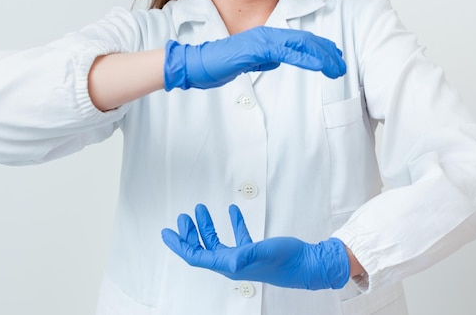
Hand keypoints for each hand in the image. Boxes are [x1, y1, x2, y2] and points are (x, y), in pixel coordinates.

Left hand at [161, 204, 349, 289]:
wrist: (309, 265)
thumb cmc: (287, 262)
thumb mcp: (263, 253)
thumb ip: (244, 255)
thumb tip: (227, 259)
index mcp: (230, 265)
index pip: (196, 256)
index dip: (179, 245)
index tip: (166, 233)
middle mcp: (233, 263)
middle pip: (202, 249)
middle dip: (189, 234)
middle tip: (181, 218)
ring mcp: (243, 258)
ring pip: (217, 242)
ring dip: (206, 227)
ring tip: (199, 210)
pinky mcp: (255, 252)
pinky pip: (238, 236)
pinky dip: (232, 223)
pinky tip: (231, 211)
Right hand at [164, 26, 346, 89]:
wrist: (197, 64)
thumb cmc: (219, 64)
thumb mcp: (248, 63)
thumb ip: (263, 59)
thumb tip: (275, 62)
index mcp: (267, 38)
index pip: (300, 42)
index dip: (320, 49)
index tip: (335, 60)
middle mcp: (268, 34)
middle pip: (306, 41)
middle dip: (327, 53)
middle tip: (342, 65)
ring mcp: (263, 39)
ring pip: (301, 44)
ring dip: (323, 56)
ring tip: (337, 67)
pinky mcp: (257, 48)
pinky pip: (286, 52)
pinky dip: (305, 58)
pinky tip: (319, 65)